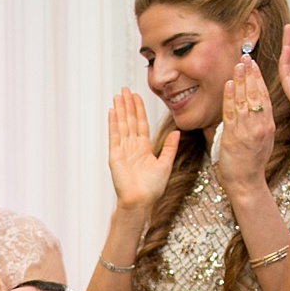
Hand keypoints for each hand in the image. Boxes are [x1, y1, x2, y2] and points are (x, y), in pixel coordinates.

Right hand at [107, 87, 178, 212]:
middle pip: (129, 121)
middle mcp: (132, 147)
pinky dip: (113, 123)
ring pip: (122, 125)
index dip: (138, 110)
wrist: (141, 201)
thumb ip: (170, 148)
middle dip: (127, 105)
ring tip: (117, 96)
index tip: (137, 96)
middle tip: (124, 89)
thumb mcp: (166, 164)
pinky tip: (112, 112)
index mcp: (143, 149)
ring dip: (119, 110)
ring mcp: (122, 150)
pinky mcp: (115, 155)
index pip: (141, 124)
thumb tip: (177, 132)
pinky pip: (114, 136)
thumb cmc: (152, 189)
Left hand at [218, 59, 277, 193]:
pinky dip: (230, 98)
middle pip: (256, 94)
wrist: (246, 184)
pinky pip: (231, 114)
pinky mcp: (233, 138)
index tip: (254, 64)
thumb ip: (258, 123)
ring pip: (244, 101)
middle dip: (251, 74)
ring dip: (241, 81)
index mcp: (267, 125)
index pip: (264, 96)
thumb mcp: (262, 140)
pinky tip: (229, 85)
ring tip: (238, 65)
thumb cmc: (251, 165)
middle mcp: (259, 126)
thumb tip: (253, 108)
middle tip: (246, 57)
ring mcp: (247, 131)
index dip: (259, 79)